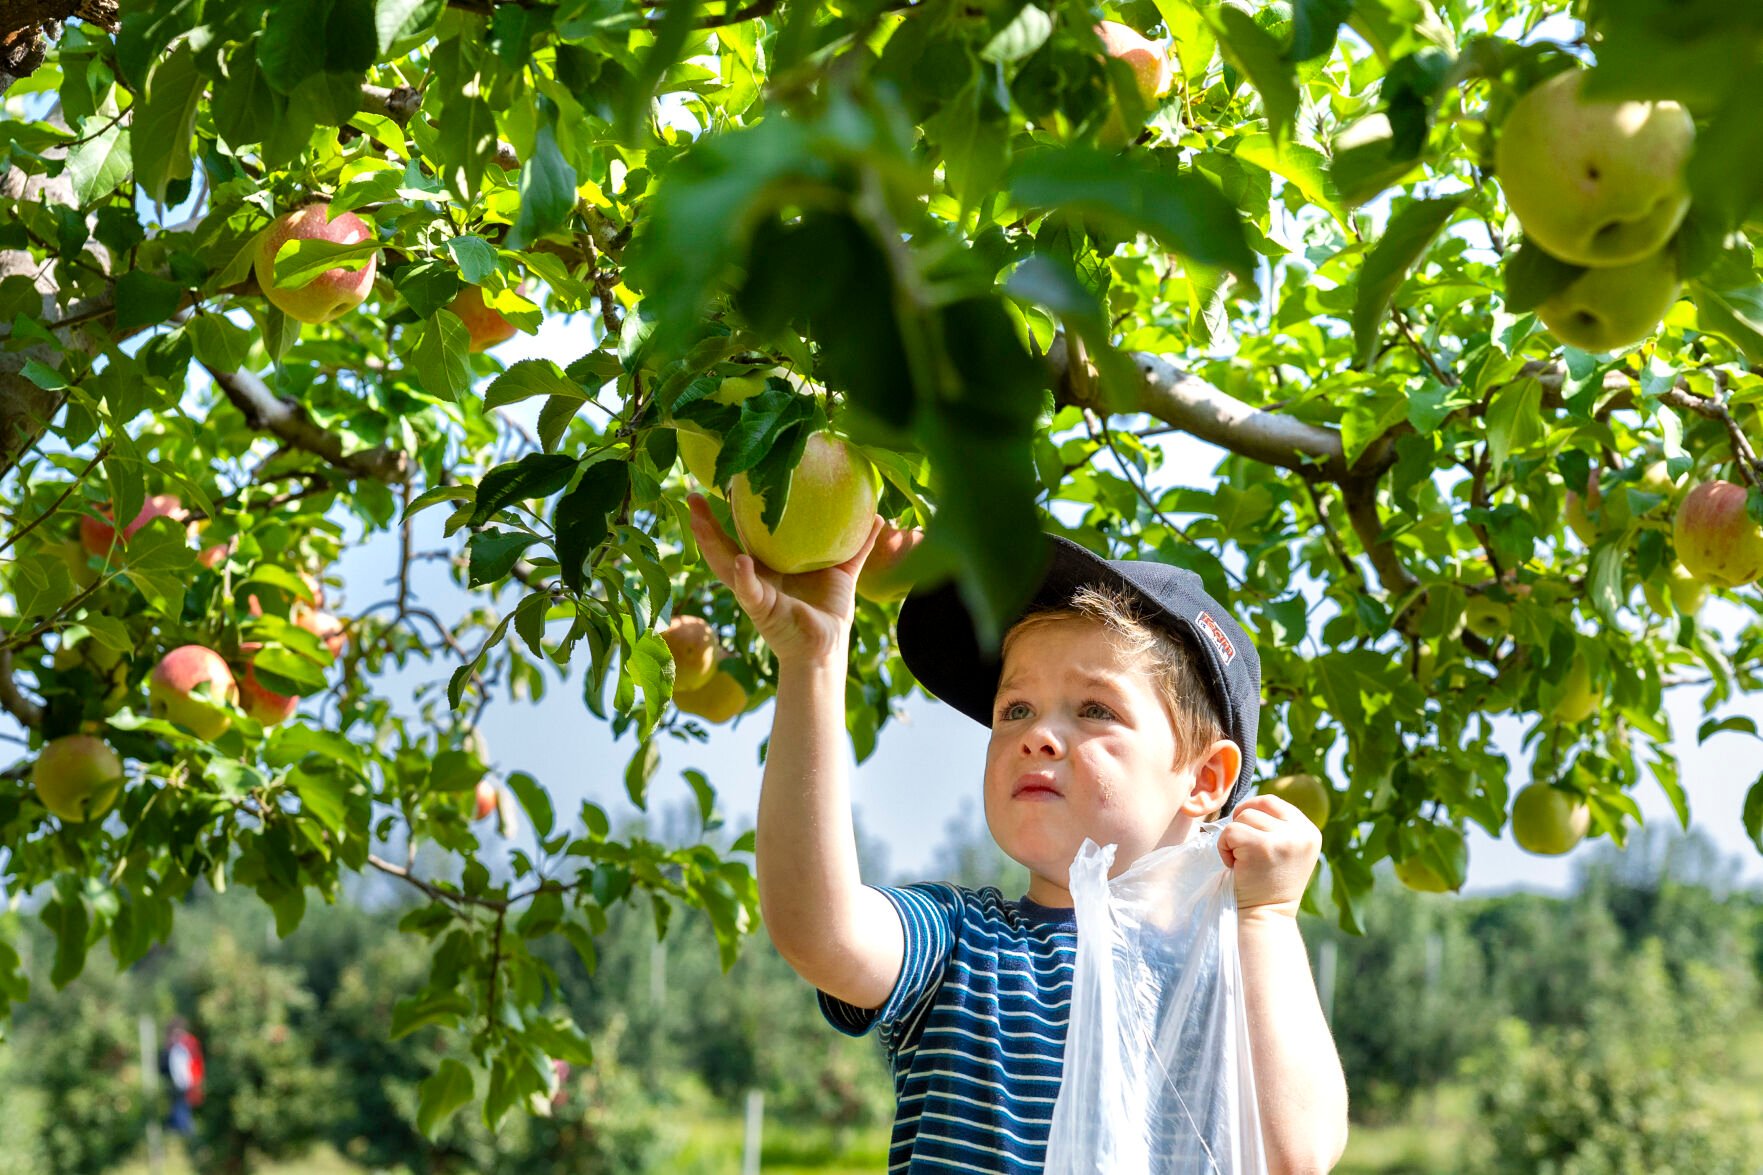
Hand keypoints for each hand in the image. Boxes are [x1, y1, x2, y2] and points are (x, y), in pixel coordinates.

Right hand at [687, 494, 882, 665]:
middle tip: (692, 496)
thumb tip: (878, 516)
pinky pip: (750, 592)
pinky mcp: (763, 611)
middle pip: (723, 546)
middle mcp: (755, 577)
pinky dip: (744, 578)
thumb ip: (857, 545)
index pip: (742, 534)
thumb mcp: (843, 571)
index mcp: (768, 565)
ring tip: (698, 520)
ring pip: (725, 566)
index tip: (721, 485)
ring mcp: (754, 594)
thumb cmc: (829, 610)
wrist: (827, 648)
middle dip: (705, 524)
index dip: (729, 513)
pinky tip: (741, 561)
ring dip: (710, 544)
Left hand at [1217, 794, 1321, 918]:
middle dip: (1242, 824)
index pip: (1273, 802)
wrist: (1266, 917)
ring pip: (1243, 817)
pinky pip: (1230, 830)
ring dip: (1233, 837)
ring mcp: (1284, 839)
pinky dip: (1223, 847)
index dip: (1253, 812)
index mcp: (1309, 831)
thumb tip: (1249, 803)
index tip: (1249, 836)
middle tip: (1243, 850)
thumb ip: (1278, 827)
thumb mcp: (1286, 850)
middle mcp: (1301, 833)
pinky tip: (1234, 865)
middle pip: (1257, 806)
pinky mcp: (1262, 846)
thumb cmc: (1268, 884)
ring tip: (1241, 860)